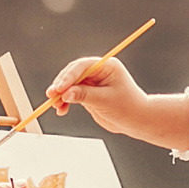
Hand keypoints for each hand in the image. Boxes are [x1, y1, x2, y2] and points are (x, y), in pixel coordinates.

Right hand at [45, 57, 188, 152]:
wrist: (137, 121)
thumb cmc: (128, 107)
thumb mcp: (105, 101)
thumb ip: (84, 96)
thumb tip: (65, 94)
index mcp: (106, 66)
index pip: (82, 66)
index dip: (68, 77)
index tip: (58, 88)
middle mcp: (98, 72)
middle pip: (73, 74)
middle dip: (61, 85)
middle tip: (51, 96)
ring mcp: (92, 82)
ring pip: (70, 85)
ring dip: (61, 95)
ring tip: (56, 106)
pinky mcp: (88, 93)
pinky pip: (72, 94)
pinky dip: (65, 101)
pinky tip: (61, 110)